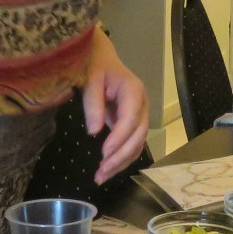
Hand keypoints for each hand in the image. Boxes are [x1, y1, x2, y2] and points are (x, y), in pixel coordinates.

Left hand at [82, 28, 149, 183]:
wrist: (100, 56)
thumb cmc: (94, 64)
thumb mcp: (90, 79)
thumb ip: (93, 104)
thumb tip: (94, 132)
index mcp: (134, 91)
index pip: (131, 119)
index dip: (119, 138)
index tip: (103, 154)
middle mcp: (142, 105)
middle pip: (138, 136)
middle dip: (120, 156)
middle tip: (101, 173)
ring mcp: (139, 115)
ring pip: (137, 144)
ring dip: (121, 162)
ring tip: (101, 177)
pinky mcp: (132, 123)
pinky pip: (131, 144)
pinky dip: (121, 158)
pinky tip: (107, 169)